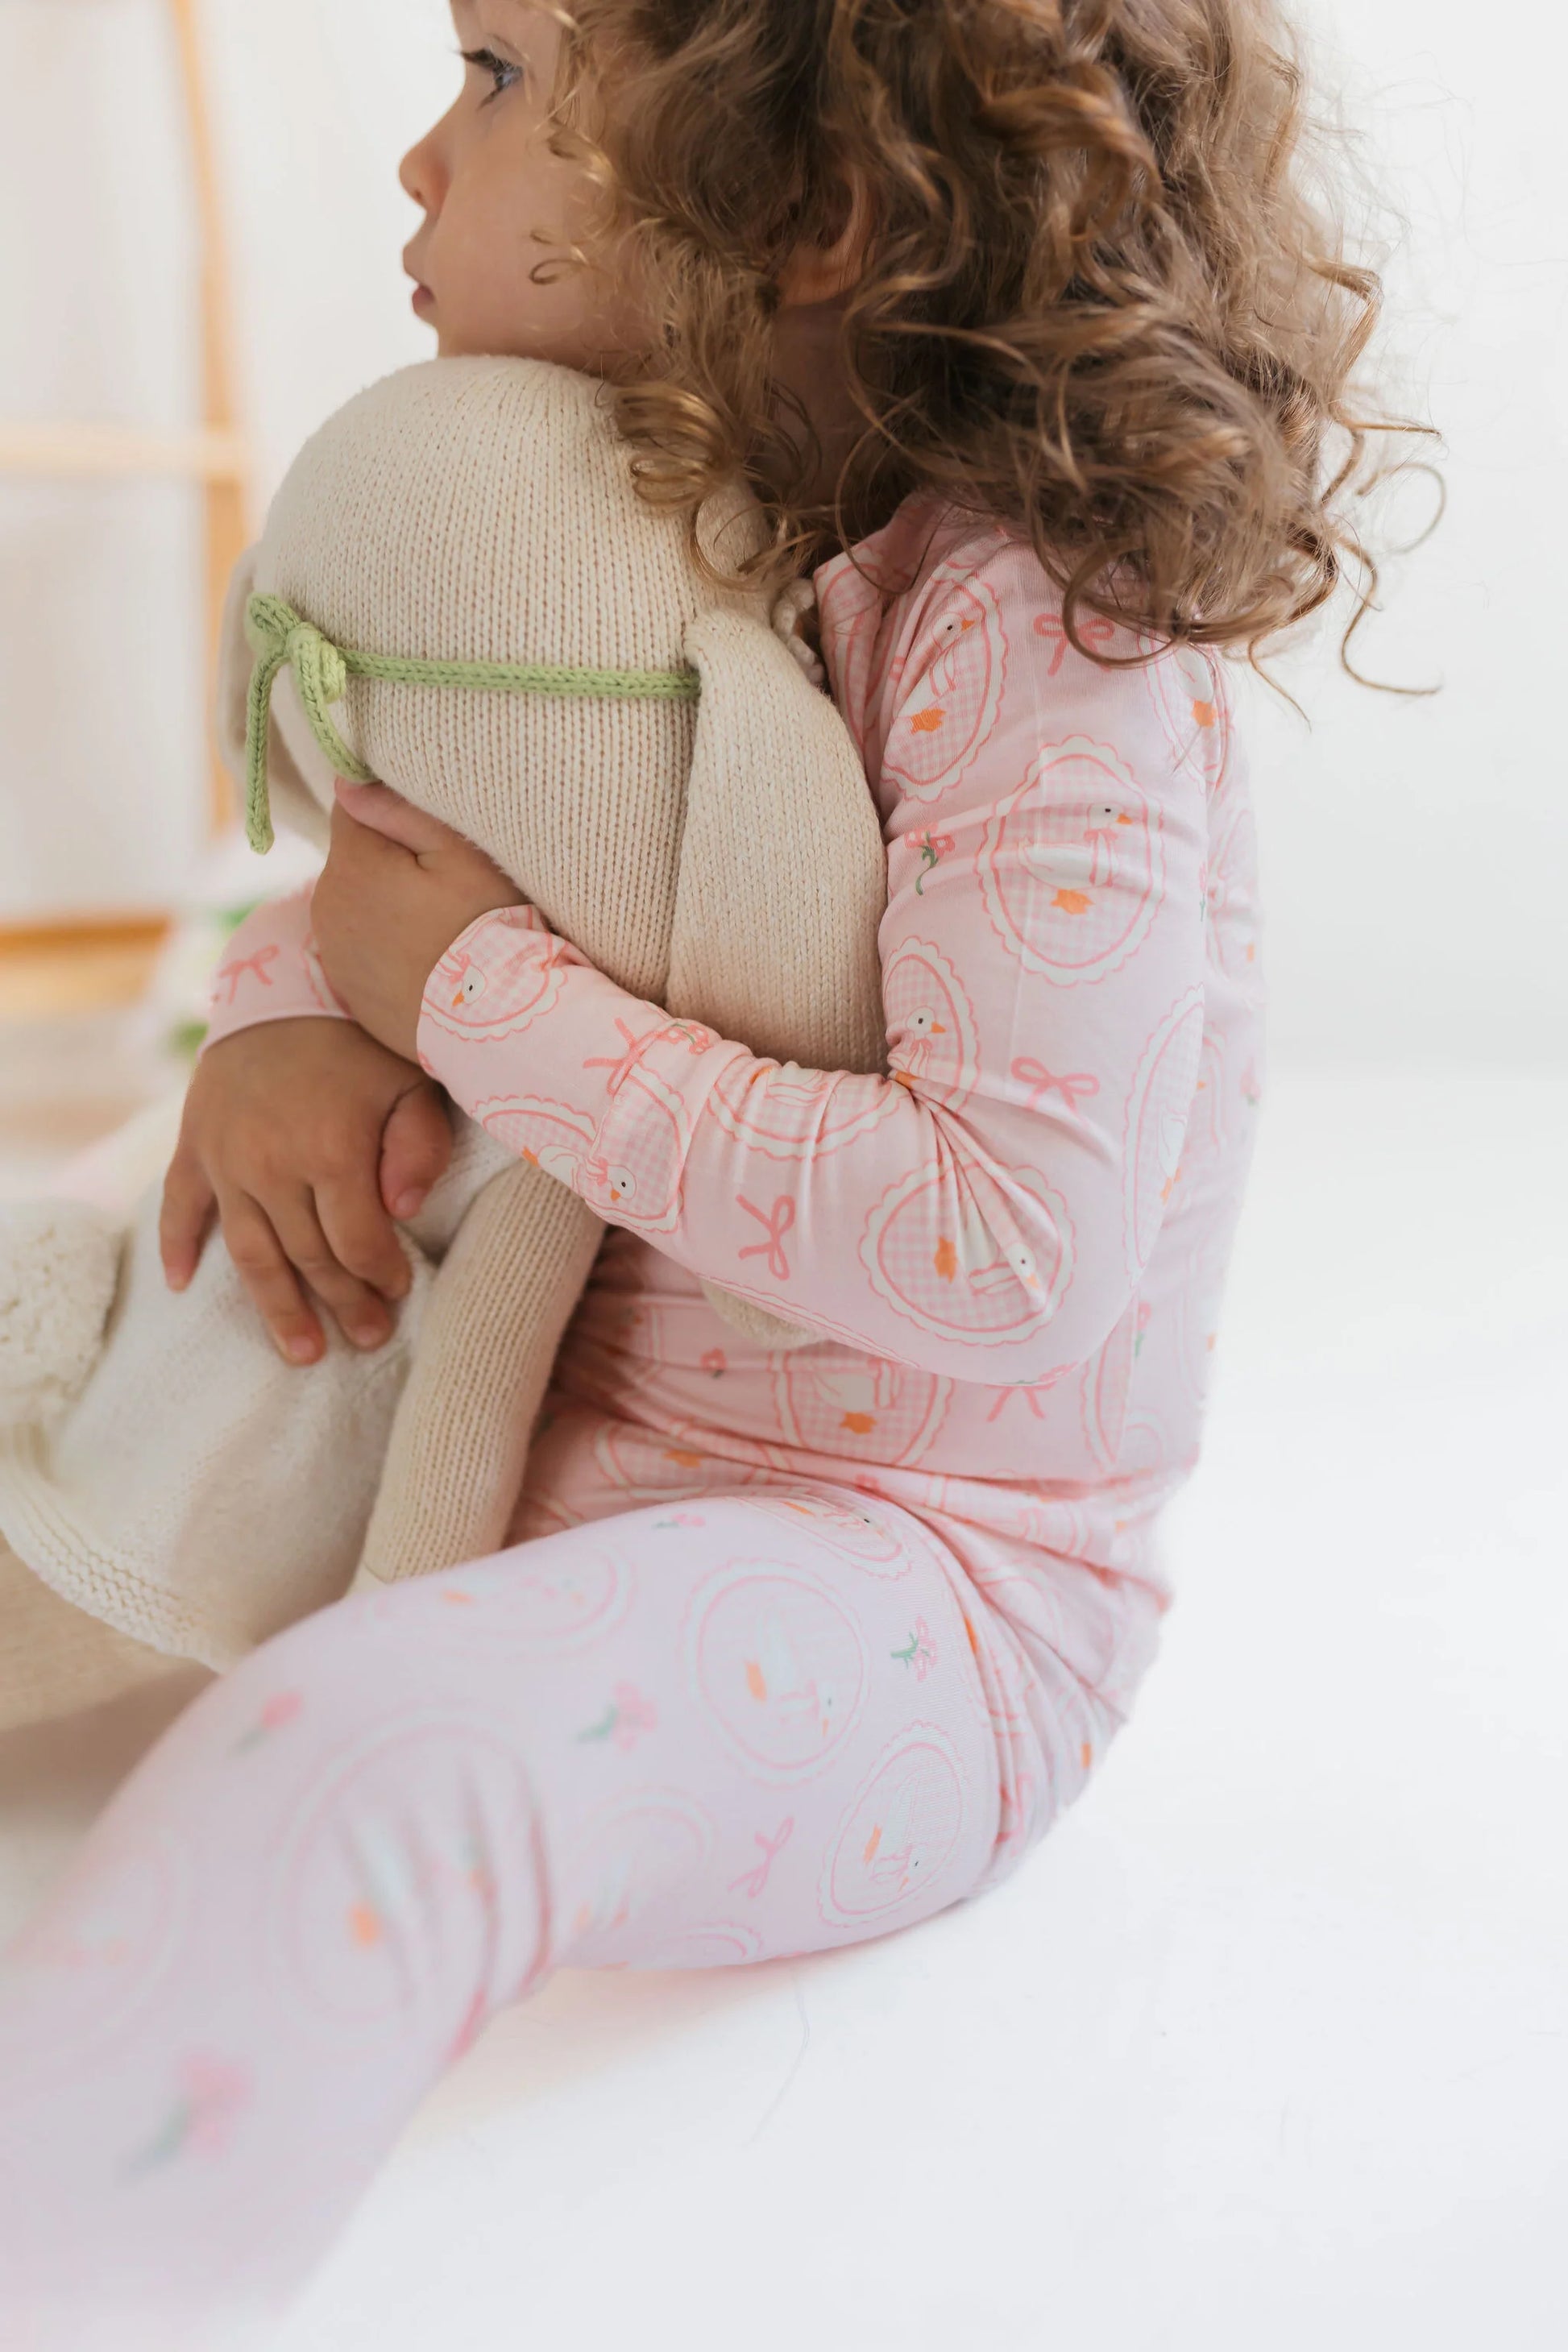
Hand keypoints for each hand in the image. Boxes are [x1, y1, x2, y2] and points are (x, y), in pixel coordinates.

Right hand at [159, 1018, 453, 1364]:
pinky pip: (178, 1206)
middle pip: (308, 1257)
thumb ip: (419, 1147)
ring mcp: (225, 1159)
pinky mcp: (194, 1144)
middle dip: (342, 1304)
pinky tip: (183, 1285)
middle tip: (368, 1338)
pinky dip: (179, 1246)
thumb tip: (407, 1213)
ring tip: (301, 1352)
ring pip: (249, 1252)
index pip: (357, 1242)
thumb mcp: (412, 1080)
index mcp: (329, 1151)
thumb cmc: (363, 1033)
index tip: (400, 1292)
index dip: (380, 1275)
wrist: (287, 976)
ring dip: (276, 1306)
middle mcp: (270, 1165)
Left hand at [313, 783, 524, 1058]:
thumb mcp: (461, 856)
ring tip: (436, 928)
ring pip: (354, 902)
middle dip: (389, 862)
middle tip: (444, 887)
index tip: (431, 839)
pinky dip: (383, 946)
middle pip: (353, 858)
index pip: (351, 808)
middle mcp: (327, 906)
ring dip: (384, 904)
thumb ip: (399, 811)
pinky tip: (424, 960)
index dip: (392, 816)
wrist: (491, 1025)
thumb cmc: (487, 931)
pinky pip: (359, 947)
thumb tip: (346, 780)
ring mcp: (333, 953)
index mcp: (351, 864)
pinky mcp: (347, 989)